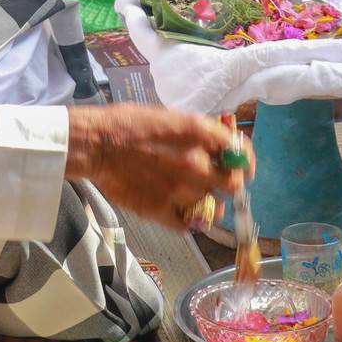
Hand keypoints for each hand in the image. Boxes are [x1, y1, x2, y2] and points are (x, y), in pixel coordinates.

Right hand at [65, 106, 252, 230]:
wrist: (96, 144)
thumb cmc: (128, 124)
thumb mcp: (169, 117)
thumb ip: (198, 133)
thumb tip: (220, 144)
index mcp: (198, 133)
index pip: (240, 151)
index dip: (245, 160)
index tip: (244, 168)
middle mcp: (195, 163)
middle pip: (233, 184)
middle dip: (227, 183)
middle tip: (216, 183)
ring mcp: (180, 189)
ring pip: (212, 207)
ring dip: (205, 202)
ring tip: (191, 195)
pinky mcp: (162, 210)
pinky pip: (188, 225)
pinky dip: (187, 220)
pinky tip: (178, 209)